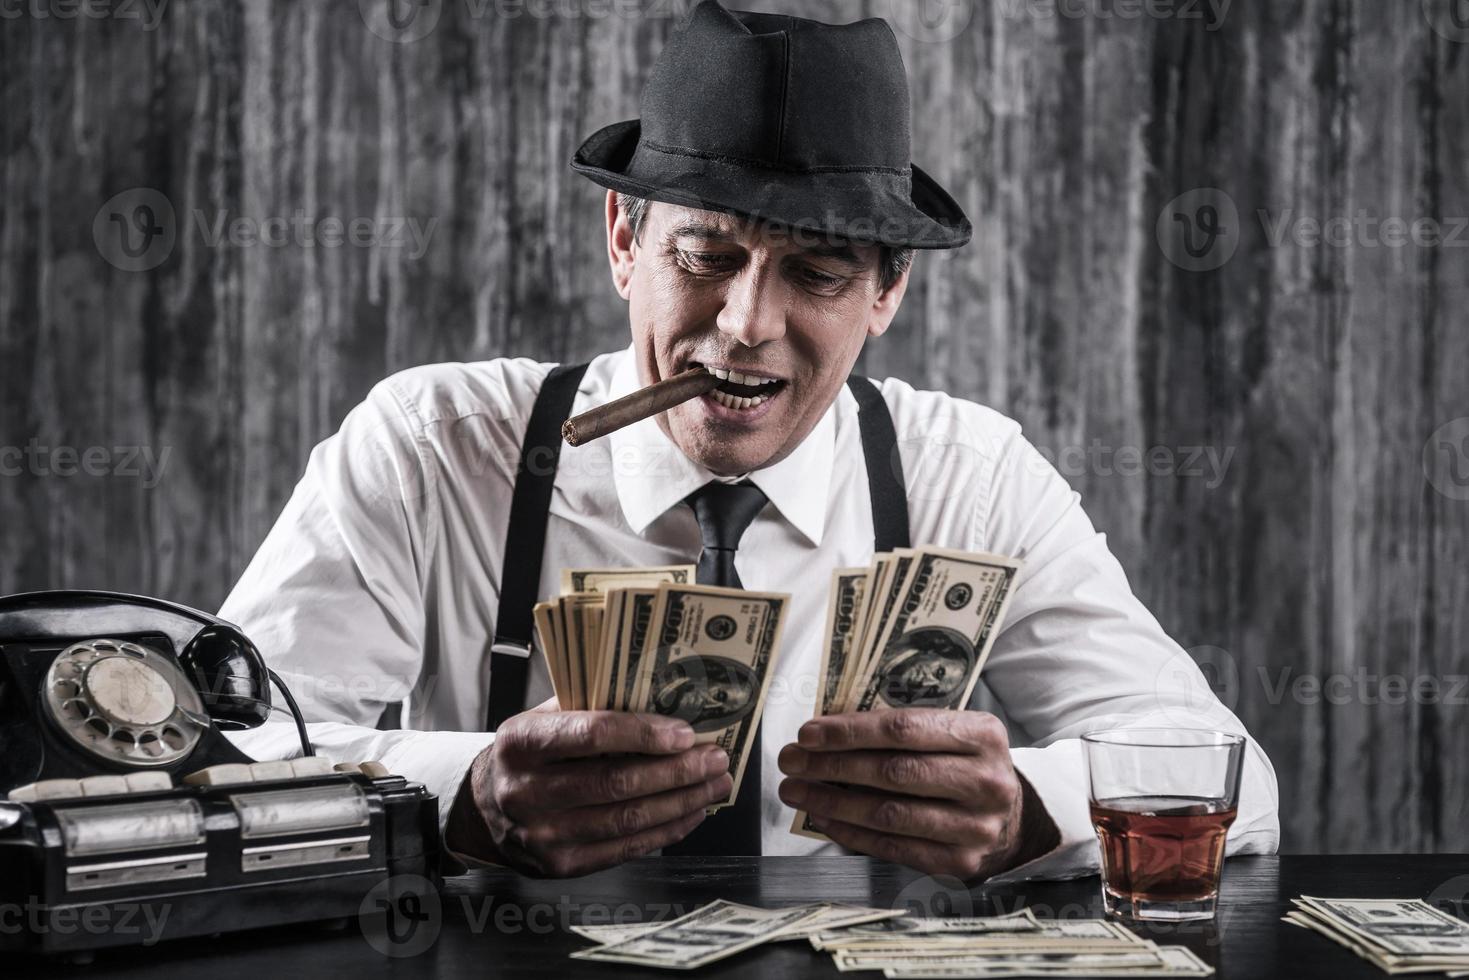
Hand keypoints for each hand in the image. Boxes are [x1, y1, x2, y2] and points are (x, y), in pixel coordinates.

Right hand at [445, 699, 731, 876]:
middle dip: (677, 770)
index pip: (591, 735)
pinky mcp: (561, 865)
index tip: (685, 733)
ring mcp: (543, 834)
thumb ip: (592, 706)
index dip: (643, 734)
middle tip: (715, 757)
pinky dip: (667, 830)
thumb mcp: (545, 717)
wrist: (487, 806)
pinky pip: (625, 848)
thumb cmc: (531, 752)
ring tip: (714, 784)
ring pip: (627, 819)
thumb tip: (663, 697)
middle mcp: (526, 791)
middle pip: (617, 782)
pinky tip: (691, 811)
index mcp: (521, 742)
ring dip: (681, 801)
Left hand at [777, 709, 1056, 879]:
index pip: (904, 728)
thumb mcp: (951, 733)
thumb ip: (903, 729)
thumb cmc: (964, 764)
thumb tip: (827, 731)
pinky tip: (823, 818)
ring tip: (796, 790)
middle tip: (791, 760)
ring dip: (832, 801)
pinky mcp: (960, 862)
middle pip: (893, 772)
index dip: (850, 731)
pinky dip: (851, 833)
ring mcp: (975, 826)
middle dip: (831, 765)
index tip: (809, 732)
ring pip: (888, 813)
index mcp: (982, 735)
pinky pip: (893, 847)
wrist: (1013, 818)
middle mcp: (985, 781)